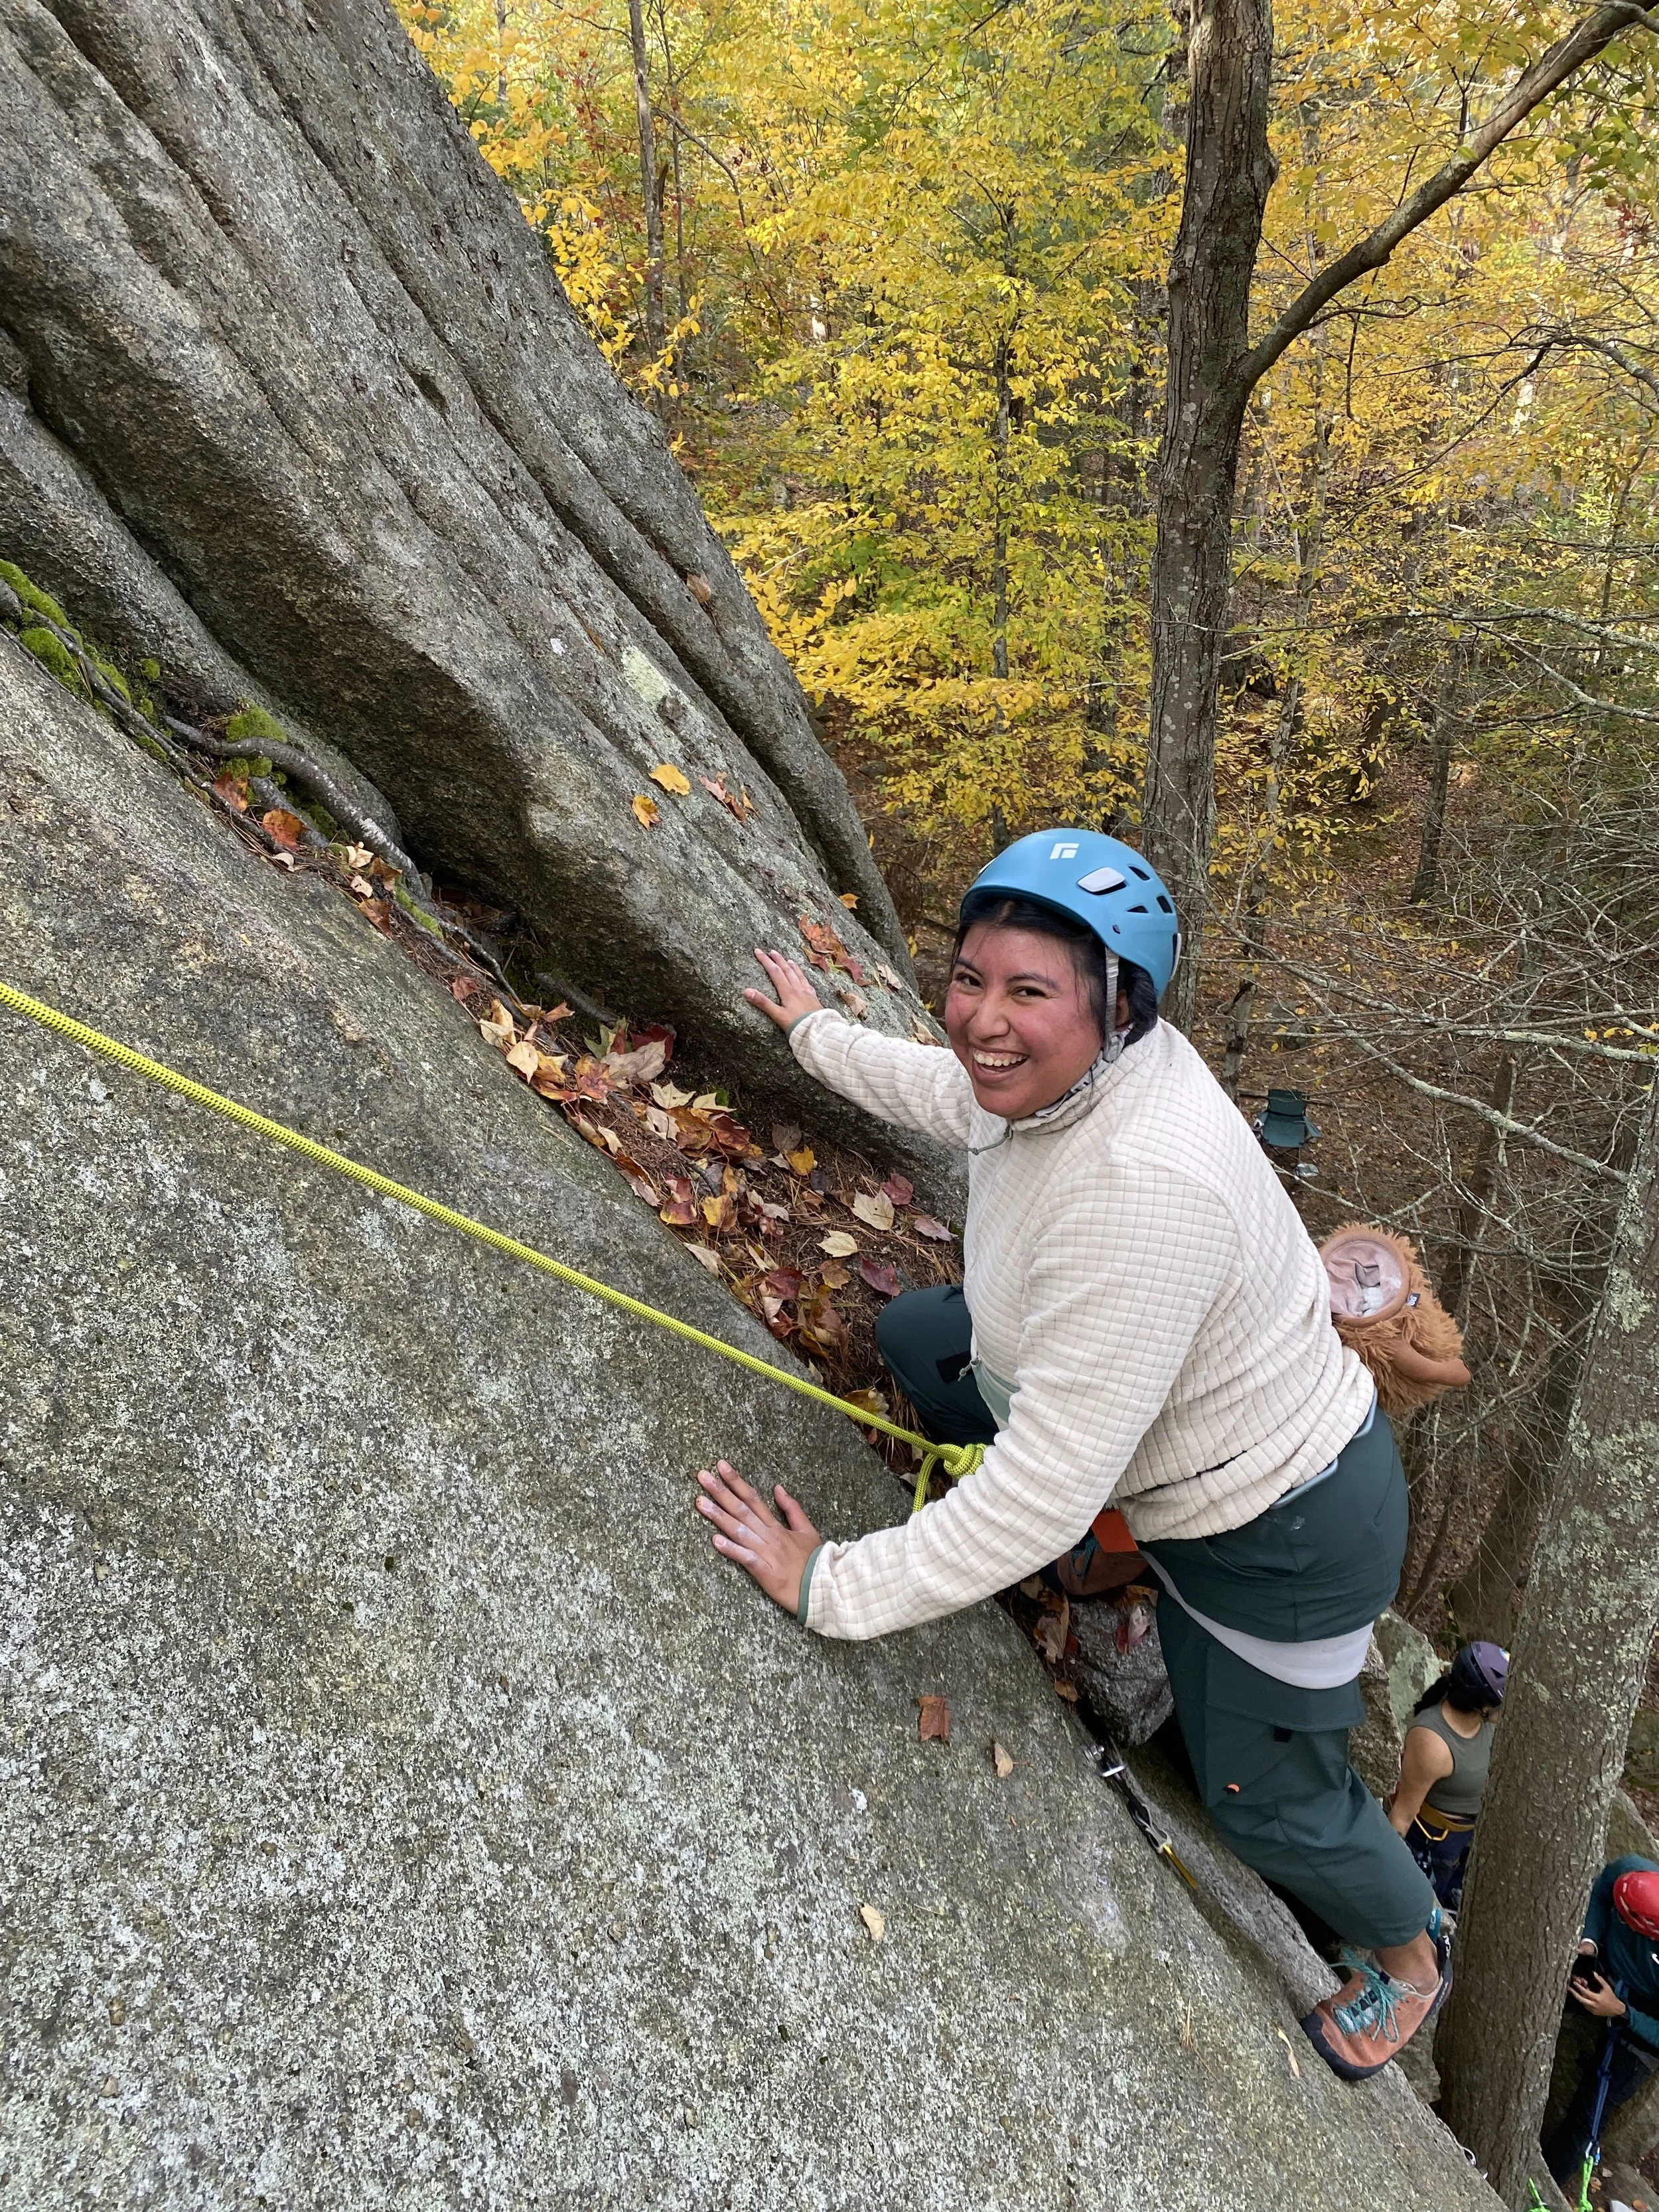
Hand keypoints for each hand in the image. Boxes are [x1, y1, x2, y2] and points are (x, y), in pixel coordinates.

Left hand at [696, 1459, 821, 1614]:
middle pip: (741, 1509)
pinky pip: (746, 1558)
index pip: (753, 1498)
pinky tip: (715, 1541)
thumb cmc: (814, 1560)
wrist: (823, 1587)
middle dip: (720, 1492)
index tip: (721, 1466)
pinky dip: (731, 1549)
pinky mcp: (765, 1572)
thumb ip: (792, 1509)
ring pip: (739, 1531)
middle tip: (702, 1476)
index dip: (736, 1481)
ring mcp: (766, 1553)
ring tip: (700, 1503)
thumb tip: (778, 1488)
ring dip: (718, 1516)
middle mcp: (768, 1536)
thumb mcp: (807, 1530)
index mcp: (776, 1526)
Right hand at [744, 948, 822, 1033]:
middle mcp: (798, 989)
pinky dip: (803, 977)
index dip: (765, 961)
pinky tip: (804, 978)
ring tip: (788, 960)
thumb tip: (746, 991)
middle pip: (787, 970)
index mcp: (788, 992)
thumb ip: (763, 1003)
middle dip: (778, 960)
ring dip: (792, 966)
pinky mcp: (814, 999)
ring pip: (799, 975)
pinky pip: (807, 983)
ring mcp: (807, 993)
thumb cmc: (797, 1025)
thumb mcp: (777, 1015)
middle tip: (772, 951)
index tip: (758, 951)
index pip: (774, 972)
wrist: (818, 1032)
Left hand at [1569, 1971, 1626, 2020]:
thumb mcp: (1607, 1988)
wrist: (1617, 2010)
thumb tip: (1594, 1973)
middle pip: (1581, 1999)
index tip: (1574, 1982)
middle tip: (1568, 1988)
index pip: (1585, 1992)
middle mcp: (1594, 2005)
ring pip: (1582, 2003)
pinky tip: (1580, 1996)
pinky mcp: (1593, 2012)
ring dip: (1578, 1997)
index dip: (1579, 1987)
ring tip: (1573, 1991)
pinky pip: (1586, 2006)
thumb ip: (1600, 1980)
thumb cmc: (1612, 1998)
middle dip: (1574, 1993)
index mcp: (1597, 1998)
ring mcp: (1593, 2010)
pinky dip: (1583, 2001)